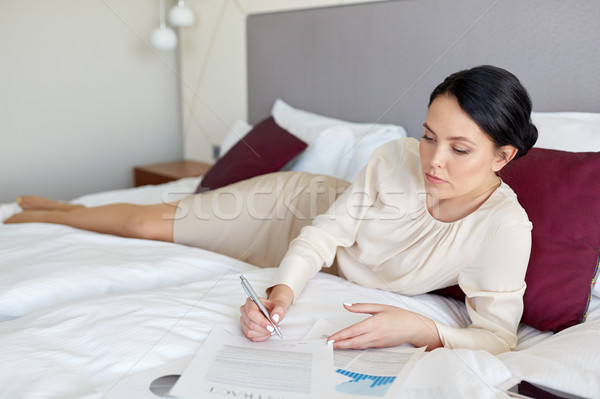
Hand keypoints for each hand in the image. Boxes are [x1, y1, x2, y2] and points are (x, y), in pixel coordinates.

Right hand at [239, 284, 292, 341]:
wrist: (273, 311)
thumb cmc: (274, 307)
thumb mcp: (280, 305)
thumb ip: (279, 310)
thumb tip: (274, 318)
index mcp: (251, 301)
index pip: (251, 313)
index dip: (261, 321)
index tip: (271, 326)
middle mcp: (244, 310)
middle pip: (250, 324)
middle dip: (264, 329)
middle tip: (274, 329)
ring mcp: (243, 320)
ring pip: (250, 332)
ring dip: (263, 333)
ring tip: (271, 330)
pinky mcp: (245, 329)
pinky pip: (251, 337)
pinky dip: (261, 337)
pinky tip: (267, 332)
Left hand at [327, 303, 441, 349]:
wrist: (414, 328)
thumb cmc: (398, 316)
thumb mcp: (380, 307)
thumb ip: (361, 307)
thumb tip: (346, 305)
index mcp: (374, 323)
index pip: (353, 331)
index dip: (341, 335)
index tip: (331, 338)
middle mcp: (375, 334)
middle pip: (354, 342)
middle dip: (340, 344)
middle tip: (329, 345)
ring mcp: (378, 342)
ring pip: (358, 346)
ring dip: (346, 347)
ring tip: (335, 346)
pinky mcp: (380, 347)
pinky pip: (365, 348)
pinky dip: (355, 348)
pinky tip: (349, 346)